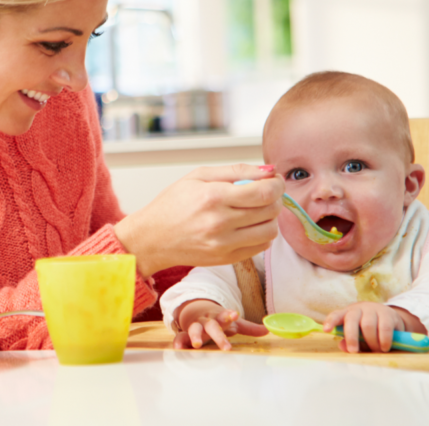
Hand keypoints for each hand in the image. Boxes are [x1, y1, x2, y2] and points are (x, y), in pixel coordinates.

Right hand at [114, 164, 283, 276]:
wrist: (152, 238)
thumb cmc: (172, 204)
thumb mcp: (198, 176)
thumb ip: (236, 170)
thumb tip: (269, 170)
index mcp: (213, 197)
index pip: (264, 192)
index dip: (277, 184)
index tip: (274, 180)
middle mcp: (220, 223)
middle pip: (270, 210)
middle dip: (275, 197)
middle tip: (266, 192)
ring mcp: (224, 244)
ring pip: (270, 231)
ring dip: (271, 217)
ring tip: (258, 209)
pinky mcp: (226, 259)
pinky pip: (261, 247)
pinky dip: (262, 234)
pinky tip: (249, 225)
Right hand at [171, 299, 267, 350]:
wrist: (196, 311)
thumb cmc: (218, 321)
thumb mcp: (233, 323)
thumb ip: (249, 328)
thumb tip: (268, 330)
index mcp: (220, 318)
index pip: (225, 316)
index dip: (229, 315)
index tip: (235, 314)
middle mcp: (207, 321)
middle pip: (212, 326)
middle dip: (218, 335)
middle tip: (226, 347)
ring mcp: (196, 327)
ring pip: (194, 329)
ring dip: (195, 336)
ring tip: (197, 345)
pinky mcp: (186, 334)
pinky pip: (180, 337)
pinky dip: (178, 342)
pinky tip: (177, 348)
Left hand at [323, 303, 424, 352]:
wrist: (391, 320)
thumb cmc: (369, 331)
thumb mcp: (358, 338)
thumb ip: (349, 343)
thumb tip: (342, 346)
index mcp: (347, 314)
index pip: (336, 315)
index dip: (331, 321)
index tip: (326, 330)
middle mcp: (358, 309)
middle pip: (351, 320)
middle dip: (351, 337)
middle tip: (353, 351)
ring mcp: (373, 310)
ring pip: (368, 325)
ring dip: (371, 342)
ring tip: (376, 351)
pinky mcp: (388, 314)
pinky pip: (384, 328)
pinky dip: (383, 340)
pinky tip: (384, 348)